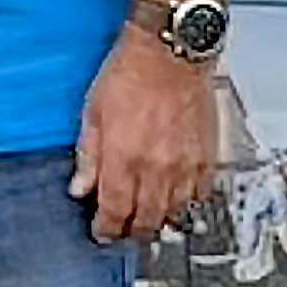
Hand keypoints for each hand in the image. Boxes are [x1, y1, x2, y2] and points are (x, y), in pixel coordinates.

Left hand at [72, 27, 213, 242]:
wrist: (171, 54)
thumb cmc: (130, 76)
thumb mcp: (92, 115)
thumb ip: (88, 157)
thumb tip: (80, 189)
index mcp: (123, 159)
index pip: (114, 213)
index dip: (106, 230)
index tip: (101, 233)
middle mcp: (156, 168)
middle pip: (146, 221)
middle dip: (131, 232)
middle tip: (123, 230)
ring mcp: (185, 165)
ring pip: (174, 214)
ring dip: (159, 221)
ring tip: (147, 218)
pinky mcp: (206, 157)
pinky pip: (200, 195)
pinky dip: (186, 203)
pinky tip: (175, 199)